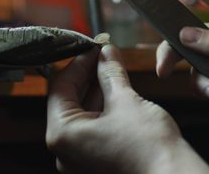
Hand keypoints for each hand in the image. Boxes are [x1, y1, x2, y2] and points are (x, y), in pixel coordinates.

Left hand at [46, 44, 208, 173]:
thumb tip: (105, 53)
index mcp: (62, 135)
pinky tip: (118, 92)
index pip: (60, 87)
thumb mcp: (126, 100)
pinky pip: (93, 130)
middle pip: (69, 101)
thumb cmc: (148, 147)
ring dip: (97, 91)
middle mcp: (65, 152)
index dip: (79, 62)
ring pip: (82, 116)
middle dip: (88, 75)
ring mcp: (80, 162)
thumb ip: (110, 74)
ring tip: (114, 68)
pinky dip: (103, 110)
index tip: (95, 47)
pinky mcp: (96, 165)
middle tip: (106, 54)